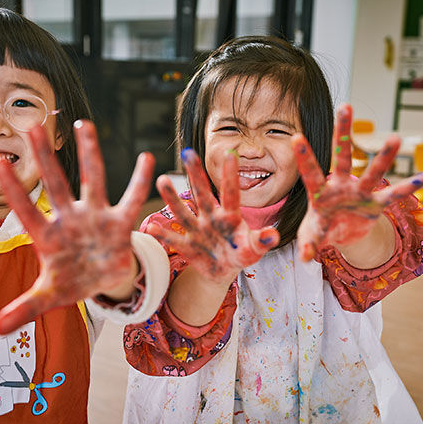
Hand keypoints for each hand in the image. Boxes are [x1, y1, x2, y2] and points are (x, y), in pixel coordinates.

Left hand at [0, 120, 154, 333]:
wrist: (102, 279)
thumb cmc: (71, 281)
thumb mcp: (49, 296)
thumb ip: (24, 308)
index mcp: (47, 237)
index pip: (26, 210)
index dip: (13, 189)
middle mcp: (69, 219)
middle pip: (55, 184)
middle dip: (44, 158)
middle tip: (30, 126)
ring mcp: (95, 217)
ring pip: (92, 180)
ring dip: (88, 154)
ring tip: (82, 124)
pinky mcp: (120, 223)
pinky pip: (132, 199)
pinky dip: (139, 181)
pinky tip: (147, 157)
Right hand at [147, 148, 279, 285]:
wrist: (222, 271)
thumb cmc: (241, 253)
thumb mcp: (253, 250)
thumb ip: (261, 242)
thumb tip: (273, 235)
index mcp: (230, 216)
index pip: (231, 193)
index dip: (231, 175)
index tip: (231, 153)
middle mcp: (211, 218)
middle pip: (202, 195)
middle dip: (195, 175)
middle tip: (187, 152)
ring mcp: (197, 230)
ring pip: (183, 212)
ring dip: (172, 198)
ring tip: (161, 180)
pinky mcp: (186, 246)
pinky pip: (174, 240)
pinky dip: (162, 235)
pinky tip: (149, 228)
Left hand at [292, 103, 422, 261]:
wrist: (340, 234)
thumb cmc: (320, 230)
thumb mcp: (312, 237)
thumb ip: (309, 243)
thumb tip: (307, 258)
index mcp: (320, 191)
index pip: (310, 172)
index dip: (305, 157)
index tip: (296, 136)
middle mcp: (341, 185)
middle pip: (342, 155)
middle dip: (344, 132)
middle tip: (345, 106)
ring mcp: (359, 192)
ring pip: (371, 172)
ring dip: (382, 157)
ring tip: (395, 138)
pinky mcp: (376, 204)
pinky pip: (394, 195)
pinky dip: (409, 187)